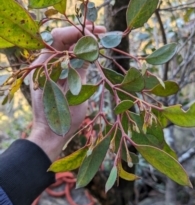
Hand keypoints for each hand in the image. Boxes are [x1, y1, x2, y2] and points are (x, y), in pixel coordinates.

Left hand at [28, 24, 105, 160]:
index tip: (97, 32)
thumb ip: (81, 68)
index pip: (59, 37)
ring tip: (100, 42)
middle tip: (102, 34)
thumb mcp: (75, 93)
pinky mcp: (57, 78)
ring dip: (82, 44)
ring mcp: (50, 71)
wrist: (52, 134)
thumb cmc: (62, 118)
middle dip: (82, 35)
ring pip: (66, 50)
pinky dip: (80, 56)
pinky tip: (92, 55)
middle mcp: (44, 65)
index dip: (78, 32)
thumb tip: (91, 47)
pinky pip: (68, 61)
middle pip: (63, 41)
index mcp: (44, 66)